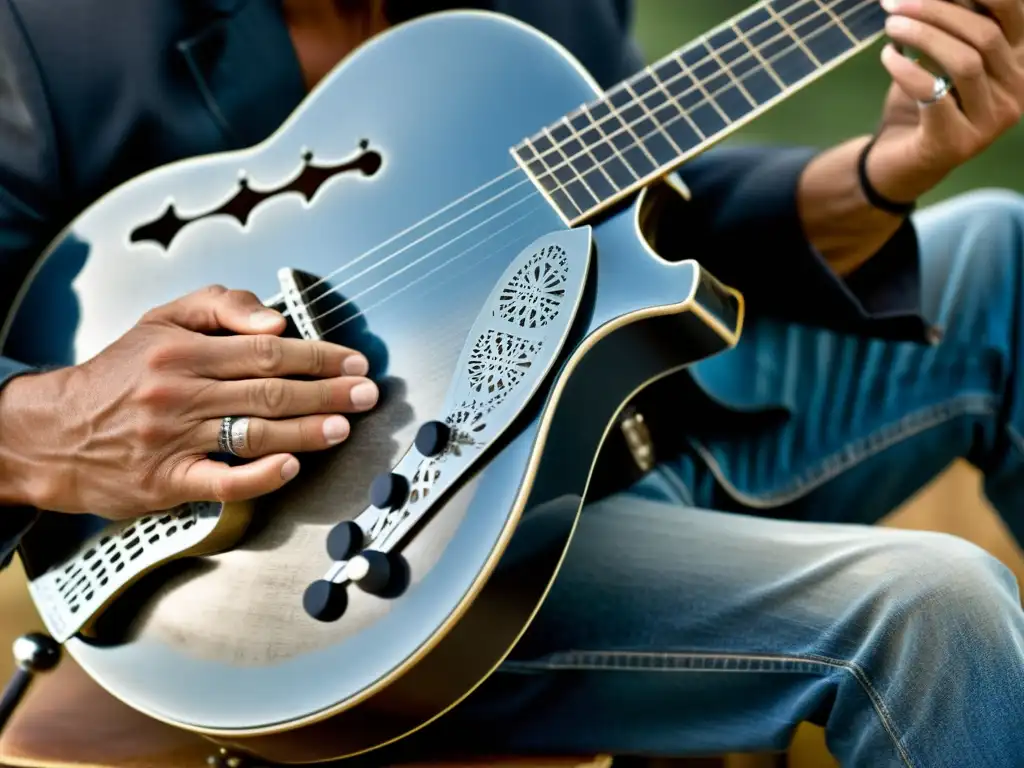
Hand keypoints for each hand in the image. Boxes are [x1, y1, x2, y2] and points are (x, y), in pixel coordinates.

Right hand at [0, 285, 377, 517]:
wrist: (53, 431)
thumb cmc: (120, 373)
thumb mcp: (161, 320)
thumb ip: (221, 308)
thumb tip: (276, 321)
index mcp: (182, 349)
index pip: (267, 350)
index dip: (318, 356)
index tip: (354, 362)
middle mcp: (178, 391)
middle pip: (269, 390)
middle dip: (326, 392)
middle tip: (366, 395)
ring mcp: (173, 439)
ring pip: (253, 433)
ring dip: (306, 431)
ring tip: (343, 427)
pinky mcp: (166, 481)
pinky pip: (222, 480)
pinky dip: (260, 474)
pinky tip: (291, 467)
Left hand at [867, 0, 1023, 201]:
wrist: (901, 164)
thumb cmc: (923, 102)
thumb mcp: (940, 56)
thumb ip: (946, 24)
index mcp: (1019, 62)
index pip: (1012, 11)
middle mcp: (1016, 91)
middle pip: (986, 34)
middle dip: (937, 11)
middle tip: (895, 5)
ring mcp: (991, 121)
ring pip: (966, 62)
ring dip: (922, 36)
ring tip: (891, 26)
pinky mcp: (957, 142)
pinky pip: (933, 94)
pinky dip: (906, 70)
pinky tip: (887, 57)